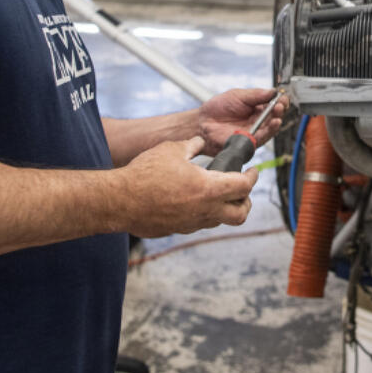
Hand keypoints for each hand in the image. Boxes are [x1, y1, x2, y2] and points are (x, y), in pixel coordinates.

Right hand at [120, 136, 257, 237]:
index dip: (252, 177)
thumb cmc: (145, 174)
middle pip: (240, 214)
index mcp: (209, 188)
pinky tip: (192, 200)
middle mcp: (205, 210)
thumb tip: (199, 142)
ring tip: (216, 193)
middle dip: (246, 202)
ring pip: (220, 220)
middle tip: (241, 189)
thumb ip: (191, 146)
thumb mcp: (172, 150)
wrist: (119, 200)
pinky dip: (203, 213)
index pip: (244, 186)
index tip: (252, 171)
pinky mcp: (177, 230)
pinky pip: (198, 223)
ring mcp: (191, 223)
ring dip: (224, 208)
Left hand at [198, 87, 285, 154]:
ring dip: (277, 120)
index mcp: (257, 108)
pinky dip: (269, 131)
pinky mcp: (249, 142)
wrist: (202, 122)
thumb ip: (256, 95)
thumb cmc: (218, 108)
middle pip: (275, 117)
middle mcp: (258, 121)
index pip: (274, 104)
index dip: (280, 101)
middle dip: (280, 110)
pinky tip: (274, 123)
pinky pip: (262, 138)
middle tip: (280, 104)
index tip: (282, 97)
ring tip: (278, 112)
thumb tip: (273, 91)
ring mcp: (254, 132)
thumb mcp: (238, 95)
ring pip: (271, 128)